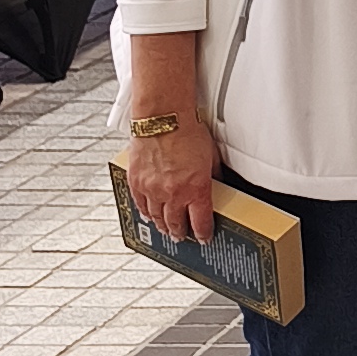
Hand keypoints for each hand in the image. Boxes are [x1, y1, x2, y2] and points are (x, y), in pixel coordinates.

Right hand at [129, 113, 219, 243]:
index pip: (200, 222)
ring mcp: (152, 189)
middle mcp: (173, 194)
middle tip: (182, 237)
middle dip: (181, 233)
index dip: (203, 234)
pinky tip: (148, 215)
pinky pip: (140, 205)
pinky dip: (145, 212)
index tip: (203, 238)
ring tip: (166, 229)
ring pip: (157, 217)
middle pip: (176, 223)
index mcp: (195, 189)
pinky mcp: (137, 181)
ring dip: (162, 225)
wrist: (163, 117)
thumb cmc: (187, 131)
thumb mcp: (211, 157)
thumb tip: (219, 184)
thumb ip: (213, 176)